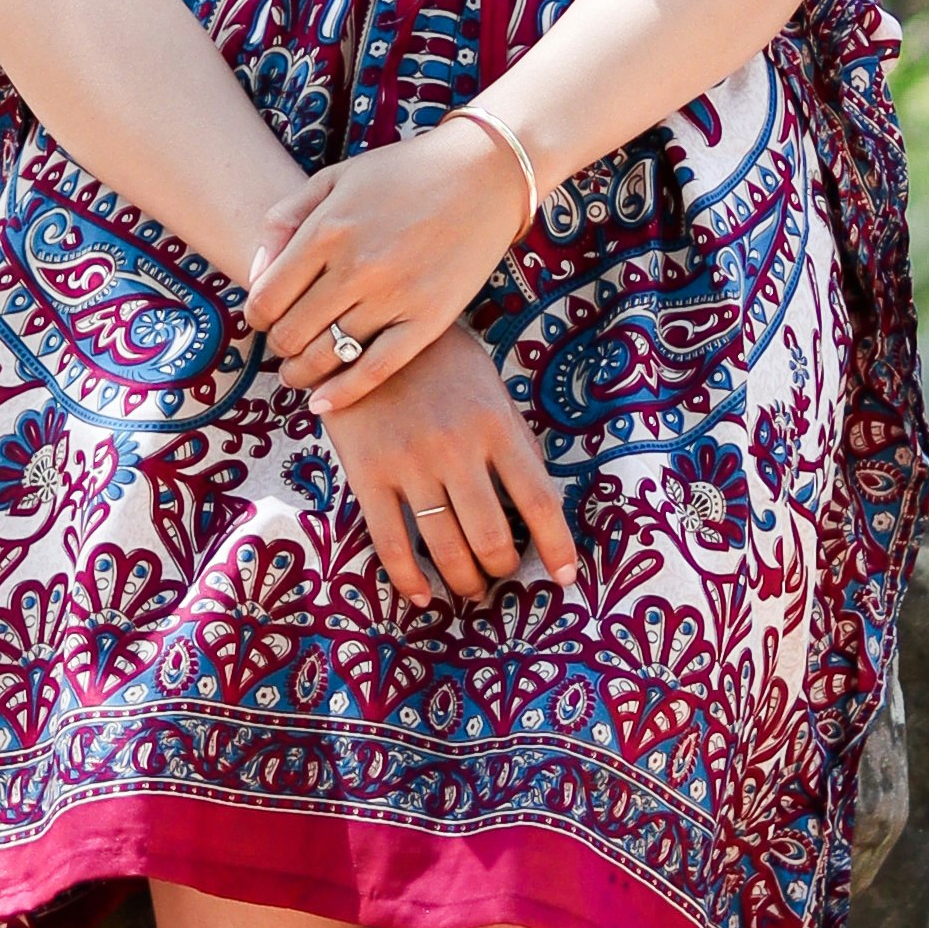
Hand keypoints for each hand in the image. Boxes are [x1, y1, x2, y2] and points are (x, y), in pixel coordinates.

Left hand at [249, 119, 530, 416]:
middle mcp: (356, 266)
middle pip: (291, 333)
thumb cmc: (404, 173)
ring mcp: (394, 296)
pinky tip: (323, 405)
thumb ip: (284, 219)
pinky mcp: (429, 319)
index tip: (265, 319)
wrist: (483, 175)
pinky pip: (376, 370)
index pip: (266, 298)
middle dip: (278, 346)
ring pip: (327, 356)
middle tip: (285, 345)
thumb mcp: (334, 177)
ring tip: (298, 373)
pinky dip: (343, 394)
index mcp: (327, 229)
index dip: (256, 317)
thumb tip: (254, 275)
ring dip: (301, 373)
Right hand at [315, 320, 581, 606]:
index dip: (557, 547)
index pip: (539, 500)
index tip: (564, 578)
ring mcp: (410, 463)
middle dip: (502, 568)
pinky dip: (408, 579)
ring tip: (470, 588)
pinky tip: (422, 596)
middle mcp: (456, 448)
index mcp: (496, 425)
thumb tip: (538, 505)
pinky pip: (390, 542)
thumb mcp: (490, 390)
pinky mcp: (367, 474)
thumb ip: (514, 443)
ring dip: (464, 580)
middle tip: (501, 575)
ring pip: (445, 547)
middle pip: (491, 536)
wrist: (364, 331)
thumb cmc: (439, 362)